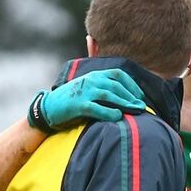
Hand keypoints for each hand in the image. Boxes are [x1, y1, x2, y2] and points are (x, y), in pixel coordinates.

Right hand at [28, 68, 145, 132]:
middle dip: (131, 95)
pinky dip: (108, 112)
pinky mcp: (78, 105)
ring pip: (109, 94)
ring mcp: (84, 92)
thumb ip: (103, 85)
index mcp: (94, 75)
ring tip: (135, 111)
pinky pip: (97, 108)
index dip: (132, 84)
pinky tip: (118, 116)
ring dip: (124, 102)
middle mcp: (90, 80)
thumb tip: (123, 91)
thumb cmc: (72, 100)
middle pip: (116, 85)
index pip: (118, 74)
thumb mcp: (88, 87)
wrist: (48, 107)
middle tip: (141, 106)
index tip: (140, 96)